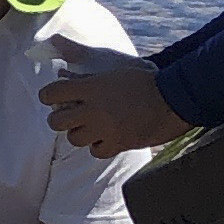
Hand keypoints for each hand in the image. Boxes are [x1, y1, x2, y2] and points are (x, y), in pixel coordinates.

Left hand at [39, 55, 187, 158]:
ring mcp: (105, 129)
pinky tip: (107, 137)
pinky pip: (95, 151)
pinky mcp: (118, 143)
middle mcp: (94, 109)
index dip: (49, 95)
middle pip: (55, 122)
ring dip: (80, 133)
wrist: (175, 98)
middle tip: (71, 116)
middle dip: (60, 118)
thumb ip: (86, 77)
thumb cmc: (144, 81)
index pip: (50, 94)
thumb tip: (61, 75)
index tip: (55, 97)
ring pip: (74, 139)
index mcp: (91, 87)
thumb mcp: (113, 72)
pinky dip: (98, 146)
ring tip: (92, 126)